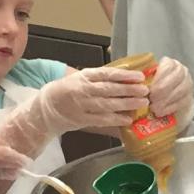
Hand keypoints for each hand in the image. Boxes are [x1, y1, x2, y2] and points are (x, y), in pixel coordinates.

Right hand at [0, 66, 149, 154]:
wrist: (47, 107)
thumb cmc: (69, 90)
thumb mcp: (82, 78)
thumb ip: (101, 78)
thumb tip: (128, 77)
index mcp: (84, 76)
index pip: (106, 74)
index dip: (124, 75)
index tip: (139, 76)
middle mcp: (82, 90)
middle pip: (109, 89)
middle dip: (129, 90)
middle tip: (146, 90)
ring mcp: (81, 105)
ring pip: (107, 104)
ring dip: (126, 104)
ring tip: (142, 103)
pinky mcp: (81, 119)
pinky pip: (101, 120)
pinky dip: (115, 119)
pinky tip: (128, 119)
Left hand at [144, 58, 192, 121]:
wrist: (162, 97)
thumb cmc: (149, 86)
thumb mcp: (144, 78)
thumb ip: (141, 77)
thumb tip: (132, 81)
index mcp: (170, 63)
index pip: (168, 66)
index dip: (159, 77)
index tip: (149, 88)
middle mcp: (182, 71)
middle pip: (176, 77)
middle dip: (163, 89)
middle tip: (151, 99)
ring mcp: (188, 84)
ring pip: (181, 90)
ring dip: (166, 100)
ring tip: (154, 108)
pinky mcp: (189, 97)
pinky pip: (183, 102)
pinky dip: (170, 108)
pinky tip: (160, 112)